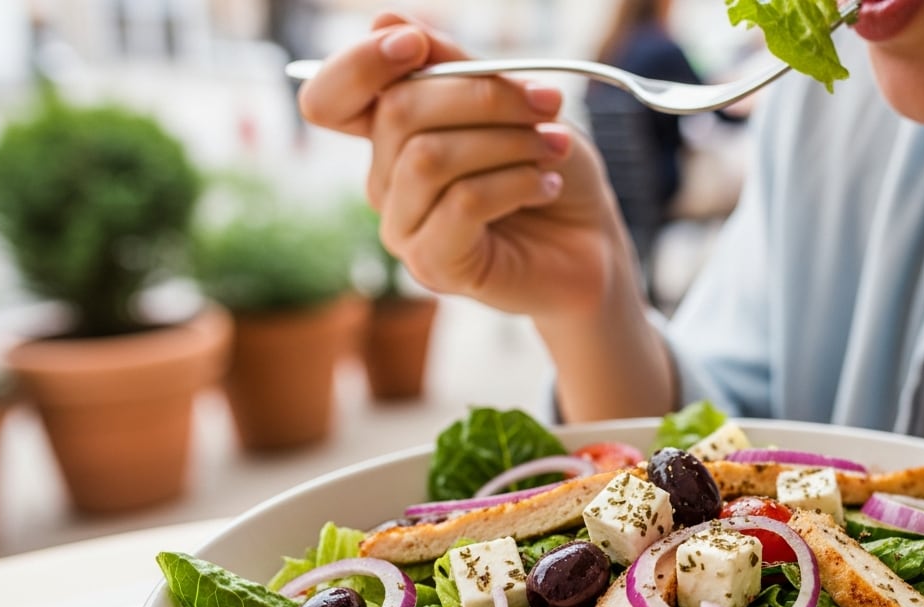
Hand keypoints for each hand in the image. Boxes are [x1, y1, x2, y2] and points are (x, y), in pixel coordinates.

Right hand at [298, 13, 635, 319]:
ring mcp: (403, 227)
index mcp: (391, 135)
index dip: (358, 64)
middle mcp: (385, 182)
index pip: (329, 100)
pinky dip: (515, 183)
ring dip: (507, 141)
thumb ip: (454, 66)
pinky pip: (462, 203)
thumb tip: (385, 22)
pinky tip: (546, 186)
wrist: (593, 242)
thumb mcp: (512, 102)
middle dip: (482, 95)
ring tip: (554, 147)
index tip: (415, 43)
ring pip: (428, 158)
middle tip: (547, 102)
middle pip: (397, 112)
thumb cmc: (551, 167)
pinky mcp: (434, 265)